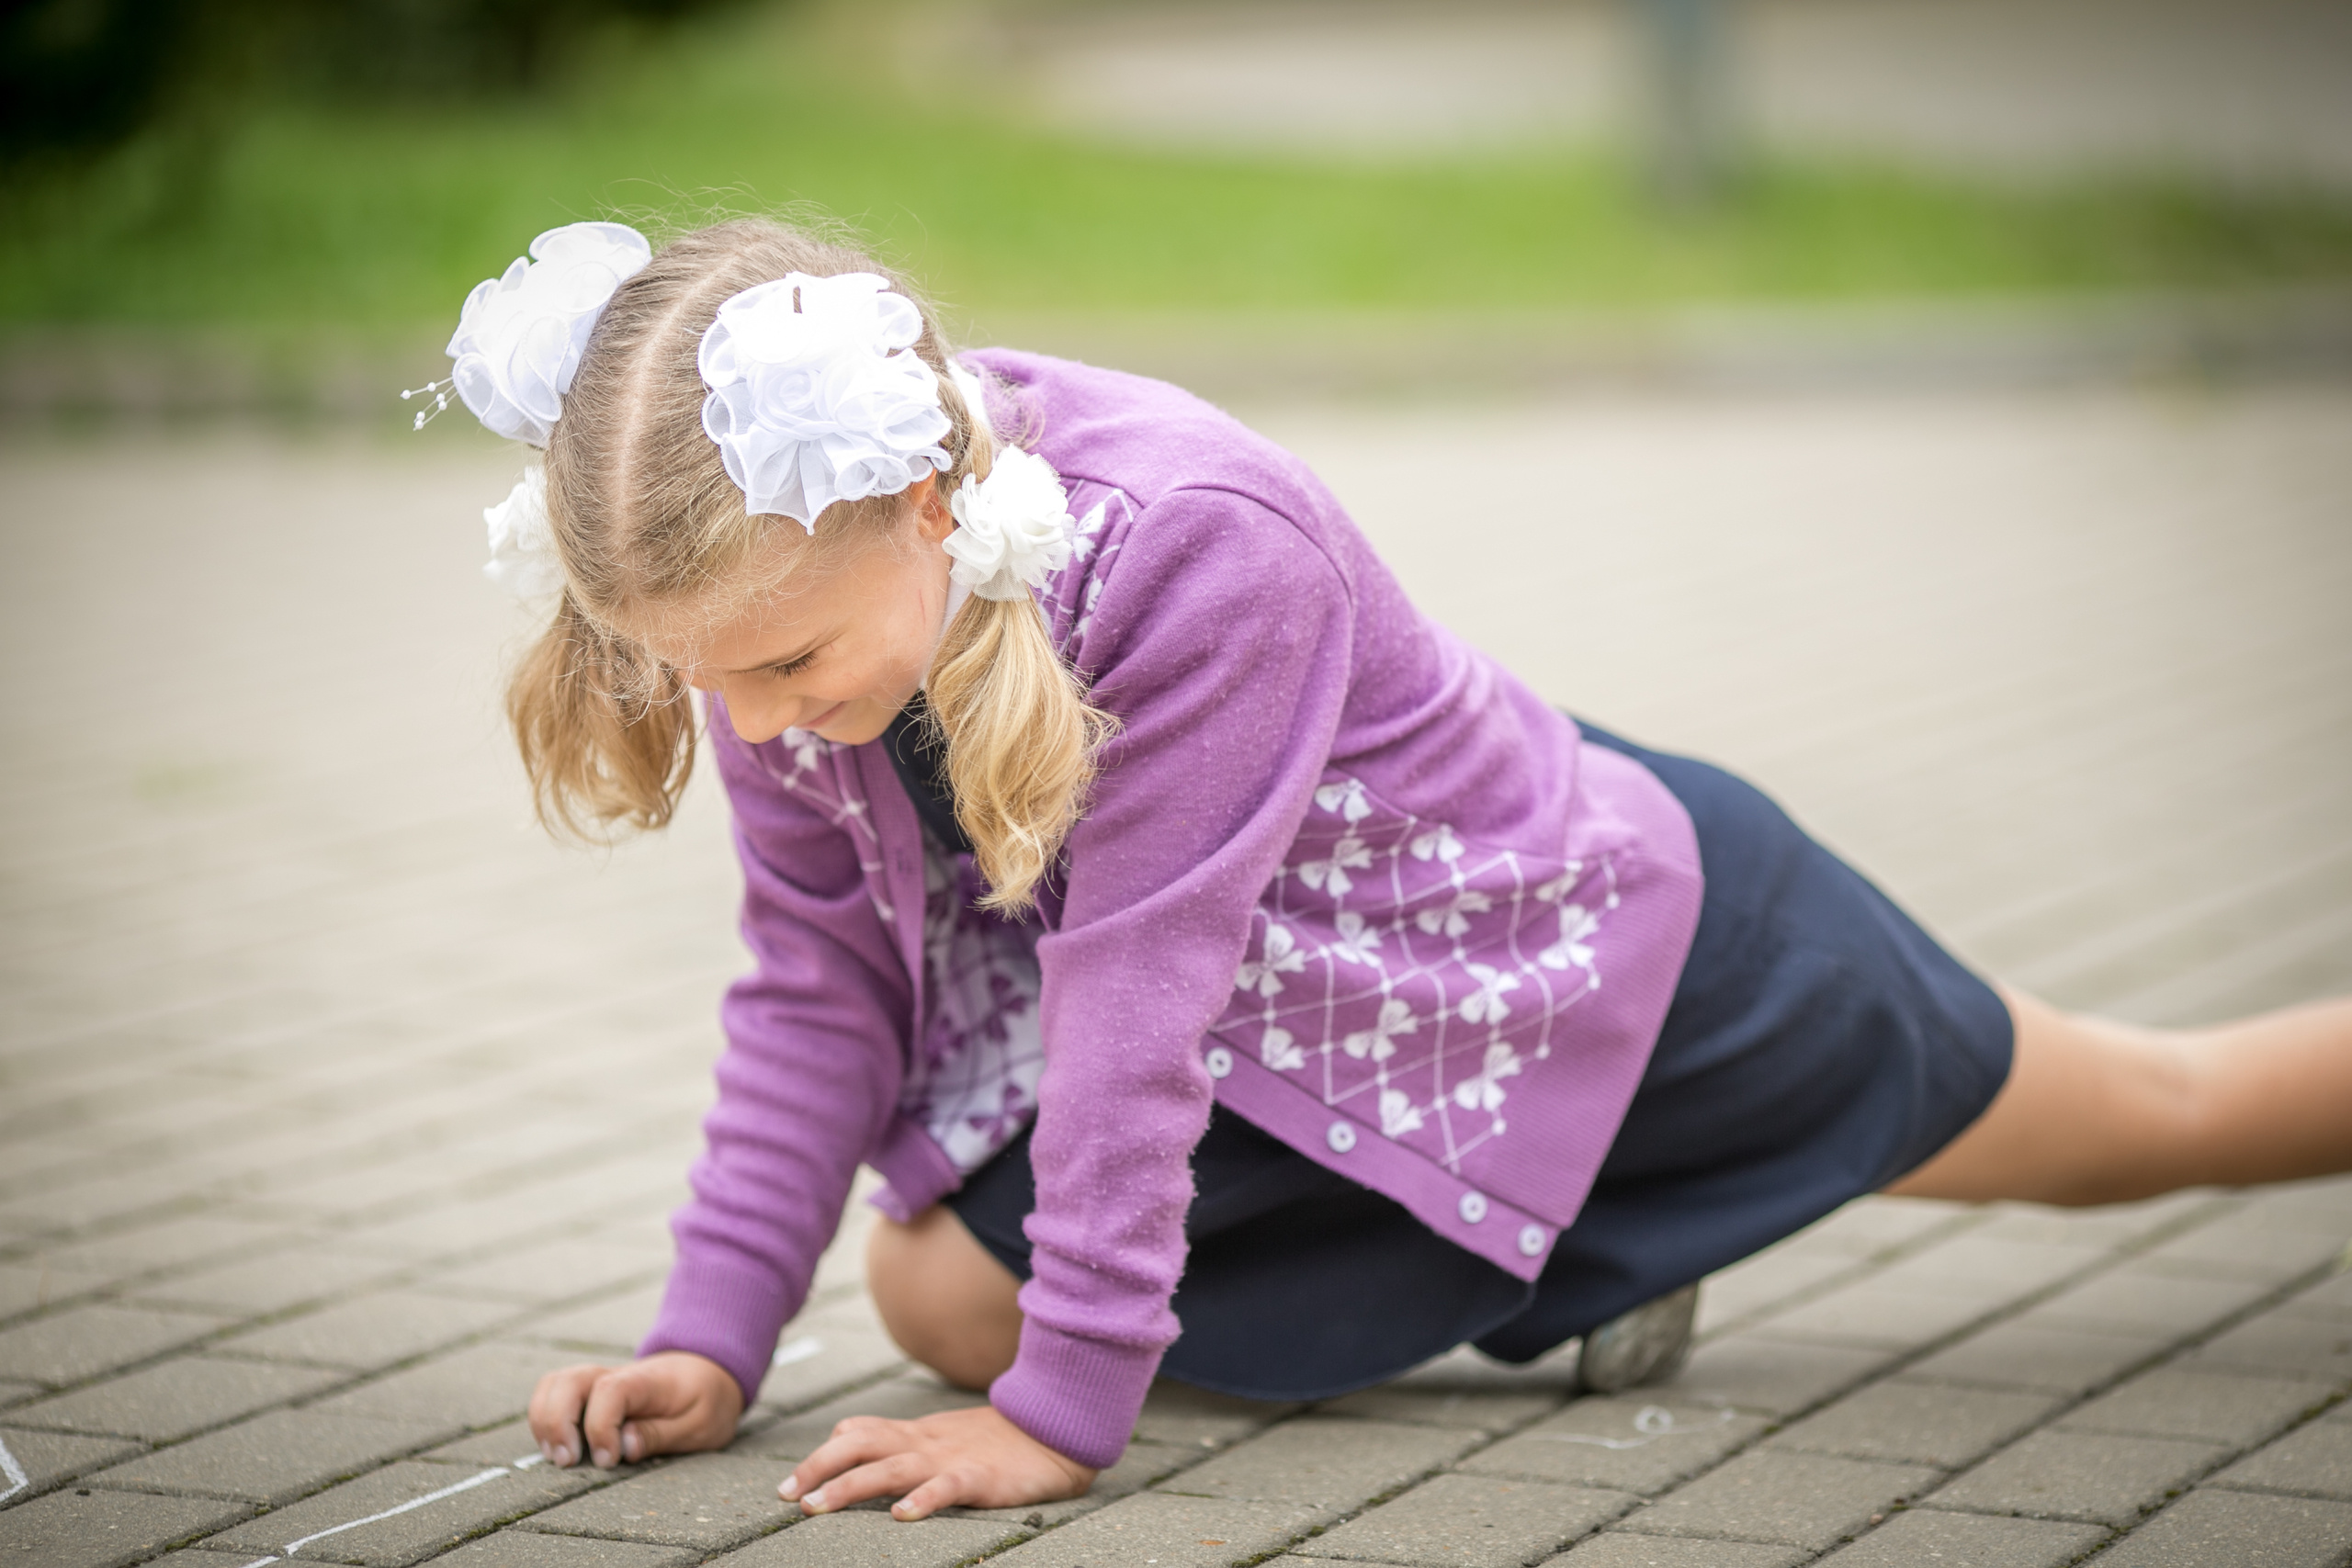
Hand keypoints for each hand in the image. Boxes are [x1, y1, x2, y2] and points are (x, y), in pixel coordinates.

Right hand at [528, 1351, 744, 1468]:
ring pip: (555, 1383)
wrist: (709, 1372)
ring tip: (556, 1456)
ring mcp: (601, 1380)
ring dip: (544, 1419)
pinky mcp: (592, 1392)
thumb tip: (624, 1445)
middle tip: (567, 1461)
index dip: (600, 1426)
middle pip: (570, 1380)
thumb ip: (662, 1434)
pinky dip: (545, 1416)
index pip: (610, 1390)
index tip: (608, 1459)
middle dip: (557, 1421)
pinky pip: (556, 1393)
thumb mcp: (700, 1424)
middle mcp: (618, 1374)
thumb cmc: (706, 1400)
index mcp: (648, 1381)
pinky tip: (556, 1446)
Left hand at [785, 1403, 1095, 1520]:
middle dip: (817, 1468)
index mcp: (917, 1434)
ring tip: (815, 1506)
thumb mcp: (944, 1437)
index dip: (821, 1455)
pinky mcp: (980, 1477)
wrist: (1056, 1427)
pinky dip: (923, 1500)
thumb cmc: (999, 1440)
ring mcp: (950, 1458)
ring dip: (849, 1486)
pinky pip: (947, 1487)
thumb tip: (854, 1445)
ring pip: (890, 1467)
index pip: (859, 1432)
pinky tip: (901, 1515)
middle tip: (786, 1497)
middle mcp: (925, 1443)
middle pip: (859, 1445)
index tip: (789, 1484)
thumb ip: (904, 1442)